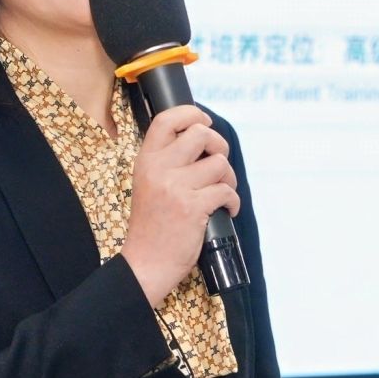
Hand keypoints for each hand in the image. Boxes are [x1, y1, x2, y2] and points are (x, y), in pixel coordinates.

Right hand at [118, 103, 237, 306]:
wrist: (145, 263)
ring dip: (228, 180)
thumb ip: (167, 162)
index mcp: (146, 160)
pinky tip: (225, 211)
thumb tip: (203, 140)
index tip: (204, 123)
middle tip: (217, 165)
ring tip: (221, 194)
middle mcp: (159, 169)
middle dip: (219, 147)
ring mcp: (176, 187)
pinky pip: (226, 191)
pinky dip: (233, 202)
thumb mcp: (148, 184)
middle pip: (202, 134)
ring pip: (220, 164)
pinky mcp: (193, 207)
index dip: (192, 114)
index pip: (167, 119)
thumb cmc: (150, 226)